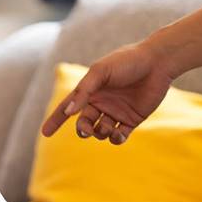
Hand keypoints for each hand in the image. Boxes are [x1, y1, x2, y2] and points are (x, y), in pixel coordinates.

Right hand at [41, 42, 173, 143]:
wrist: (157, 62)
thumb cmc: (126, 62)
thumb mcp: (100, 72)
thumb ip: (84, 91)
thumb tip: (69, 111)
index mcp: (90, 90)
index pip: (68, 107)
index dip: (56, 120)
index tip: (45, 133)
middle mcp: (102, 102)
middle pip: (84, 123)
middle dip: (83, 129)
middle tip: (86, 130)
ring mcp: (116, 112)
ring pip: (101, 131)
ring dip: (101, 133)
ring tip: (108, 126)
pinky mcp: (132, 120)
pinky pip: (119, 137)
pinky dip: (115, 139)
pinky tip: (117, 134)